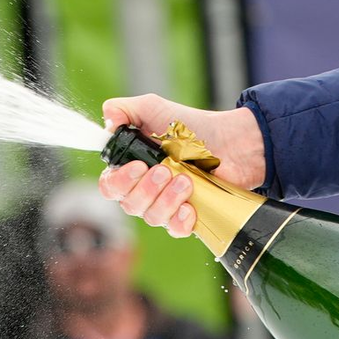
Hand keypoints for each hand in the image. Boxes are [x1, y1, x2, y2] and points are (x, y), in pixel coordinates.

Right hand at [98, 94, 265, 236]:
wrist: (232, 140)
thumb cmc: (192, 126)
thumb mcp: (155, 108)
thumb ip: (124, 109)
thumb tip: (106, 119)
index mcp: (133, 167)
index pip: (110, 186)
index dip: (119, 180)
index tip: (138, 165)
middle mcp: (146, 189)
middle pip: (129, 204)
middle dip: (146, 188)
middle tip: (166, 169)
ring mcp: (167, 204)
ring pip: (151, 217)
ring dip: (166, 199)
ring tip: (186, 179)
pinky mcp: (188, 216)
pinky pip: (174, 229)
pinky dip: (179, 220)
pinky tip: (190, 206)